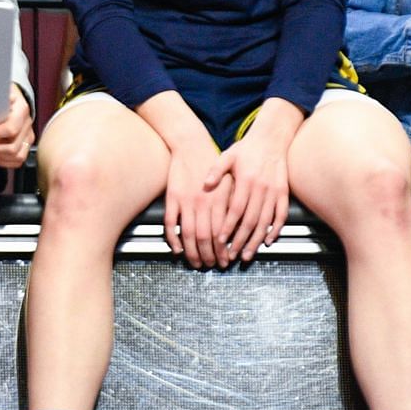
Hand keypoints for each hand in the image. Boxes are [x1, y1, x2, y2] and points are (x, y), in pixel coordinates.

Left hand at [0, 85, 32, 168]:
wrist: (12, 98)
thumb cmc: (0, 95)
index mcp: (22, 109)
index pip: (11, 128)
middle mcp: (28, 124)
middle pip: (13, 146)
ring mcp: (28, 135)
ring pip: (17, 156)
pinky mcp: (26, 144)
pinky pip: (18, 160)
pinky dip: (4, 161)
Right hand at [163, 133, 231, 269]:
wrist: (191, 144)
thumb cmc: (213, 162)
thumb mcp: (230, 179)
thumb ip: (233, 201)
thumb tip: (240, 224)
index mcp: (220, 199)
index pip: (222, 232)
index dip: (224, 249)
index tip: (226, 259)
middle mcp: (203, 202)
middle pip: (205, 237)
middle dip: (210, 255)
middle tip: (213, 265)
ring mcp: (186, 201)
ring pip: (188, 234)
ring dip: (192, 252)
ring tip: (197, 263)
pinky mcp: (172, 198)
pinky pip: (171, 223)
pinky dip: (173, 238)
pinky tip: (177, 249)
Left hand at [207, 99, 299, 264]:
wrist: (272, 137)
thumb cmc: (246, 148)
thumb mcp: (227, 155)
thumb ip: (216, 171)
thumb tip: (205, 185)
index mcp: (246, 181)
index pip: (236, 209)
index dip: (229, 226)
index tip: (221, 240)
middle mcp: (261, 188)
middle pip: (251, 220)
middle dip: (240, 240)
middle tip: (232, 255)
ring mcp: (274, 191)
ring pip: (266, 221)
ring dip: (256, 240)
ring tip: (247, 254)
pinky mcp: (284, 192)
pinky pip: (281, 214)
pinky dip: (276, 229)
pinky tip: (268, 241)